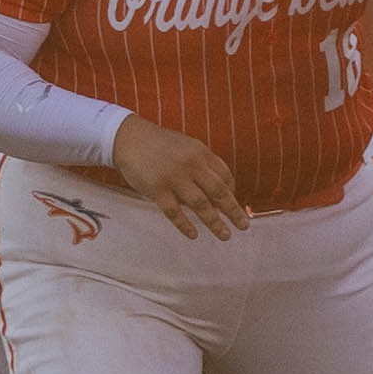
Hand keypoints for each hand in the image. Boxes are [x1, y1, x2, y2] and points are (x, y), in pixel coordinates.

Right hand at [111, 115, 245, 239]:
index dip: (233, 192)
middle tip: (244, 226)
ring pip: (200, 204)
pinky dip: (185, 225)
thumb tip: (219, 189)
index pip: (224, 175)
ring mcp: (174, 178)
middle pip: (218, 192)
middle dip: (233, 211)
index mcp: (200, 153)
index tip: (234, 205)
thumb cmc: (159, 144)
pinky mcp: (157, 189)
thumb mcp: (186, 146)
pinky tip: (194, 235)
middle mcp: (191, 165)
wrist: (129, 138)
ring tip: (225, 235)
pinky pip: (174, 212)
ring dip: (215, 222)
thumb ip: (202, 164)